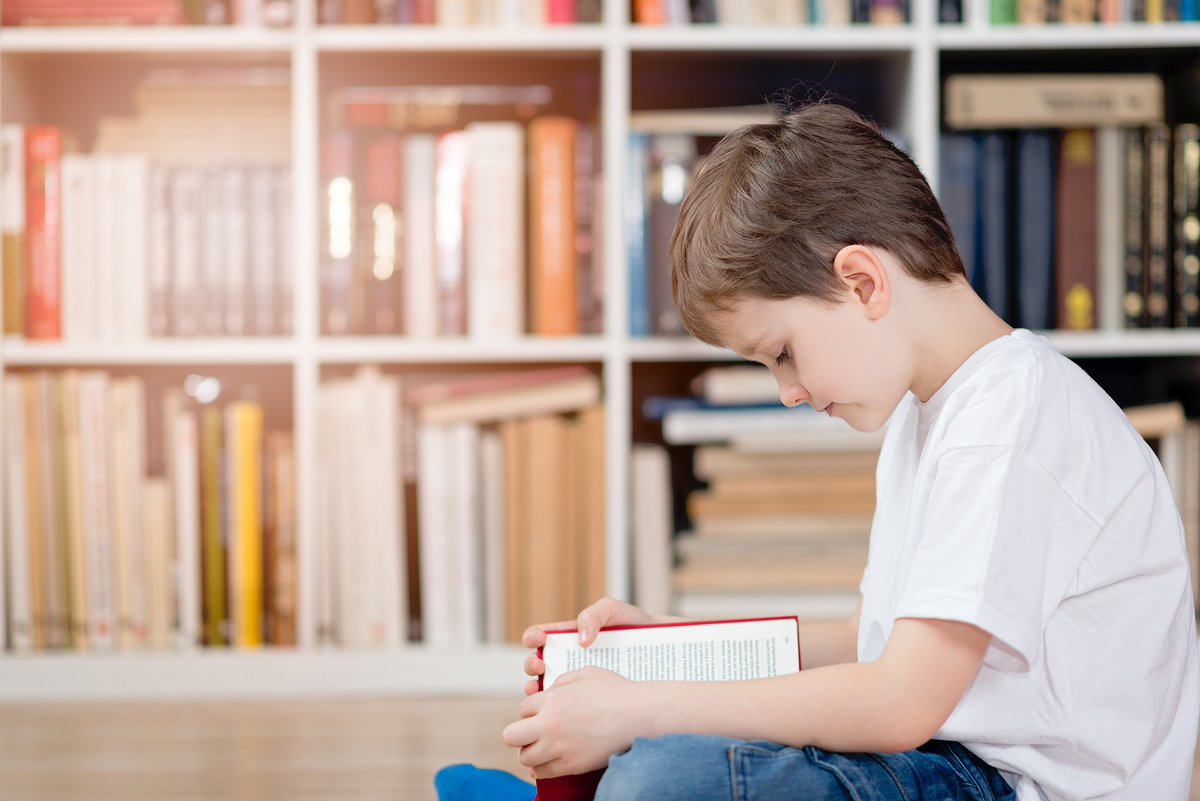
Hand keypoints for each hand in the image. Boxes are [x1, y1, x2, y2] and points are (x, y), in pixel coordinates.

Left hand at [502, 667, 655, 779]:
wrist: (639, 716)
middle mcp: (550, 724)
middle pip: (512, 735)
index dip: (532, 712)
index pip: (523, 708)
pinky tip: (550, 761)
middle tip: (531, 734)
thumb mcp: (586, 674)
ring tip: (542, 749)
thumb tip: (549, 691)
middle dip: (519, 734)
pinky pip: (543, 773)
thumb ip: (562, 681)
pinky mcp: (571, 765)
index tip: (542, 715)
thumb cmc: (616, 691)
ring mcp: (559, 747)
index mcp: (552, 699)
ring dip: (530, 753)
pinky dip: (543, 769)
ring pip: (525, 757)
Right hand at [520, 597, 662, 696]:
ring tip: (542, 687)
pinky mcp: (590, 698)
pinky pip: (569, 705)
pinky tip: (560, 707)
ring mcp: (578, 680)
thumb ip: (593, 615)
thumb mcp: (613, 611)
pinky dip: (558, 707)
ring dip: (536, 688)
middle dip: (532, 663)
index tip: (538, 640)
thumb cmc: (634, 626)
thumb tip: (581, 639)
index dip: (533, 637)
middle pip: (538, 664)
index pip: (542, 637)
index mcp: (570, 636)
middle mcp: (569, 659)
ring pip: (548, 688)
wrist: (661, 647)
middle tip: (540, 664)